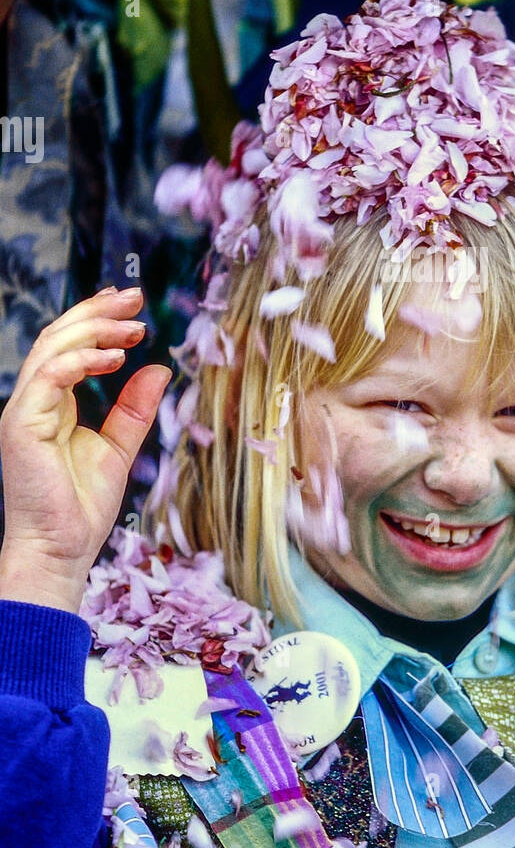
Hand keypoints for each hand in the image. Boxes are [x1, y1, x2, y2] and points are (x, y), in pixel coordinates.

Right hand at [0, 288, 171, 611]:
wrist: (60, 551)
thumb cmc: (82, 509)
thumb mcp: (120, 448)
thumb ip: (135, 408)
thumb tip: (160, 368)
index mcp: (54, 404)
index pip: (69, 347)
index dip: (96, 319)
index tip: (129, 302)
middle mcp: (35, 402)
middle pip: (59, 338)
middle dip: (97, 312)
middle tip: (134, 297)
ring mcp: (25, 411)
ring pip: (52, 348)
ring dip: (94, 329)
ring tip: (132, 324)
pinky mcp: (22, 425)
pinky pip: (49, 376)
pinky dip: (81, 360)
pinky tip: (114, 357)